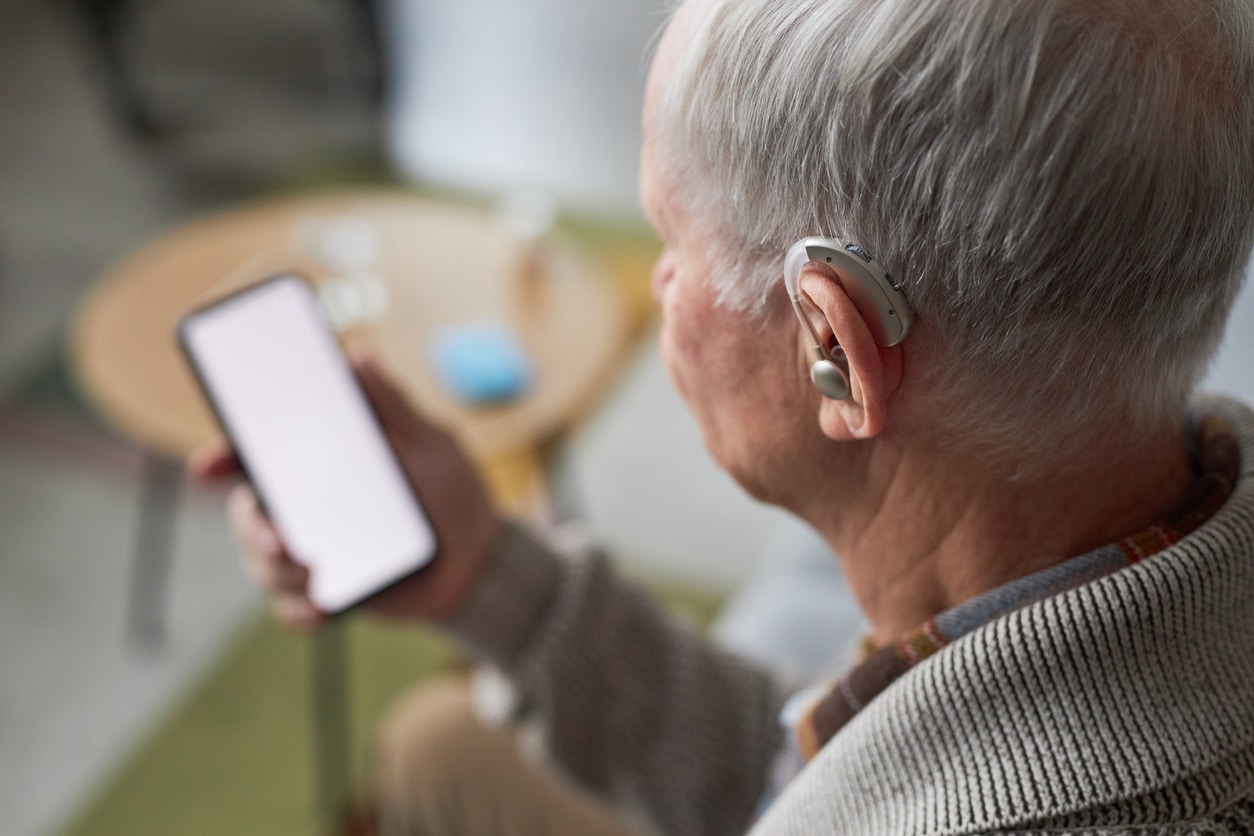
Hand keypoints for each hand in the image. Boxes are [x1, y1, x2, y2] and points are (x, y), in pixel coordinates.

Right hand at [189, 356, 505, 630]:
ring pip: (262, 565)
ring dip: (277, 574)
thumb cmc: (453, 491)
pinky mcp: (326, 592)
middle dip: (252, 530)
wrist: (480, 559)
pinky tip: (322, 612)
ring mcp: (311, 549)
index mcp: (320, 460)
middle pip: (248, 514)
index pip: (257, 454)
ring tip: (316, 575)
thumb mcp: (431, 443)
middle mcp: (305, 504)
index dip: (222, 456)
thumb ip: (393, 405)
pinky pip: (291, 608)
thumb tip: (358, 355)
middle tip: (280, 542)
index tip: (209, 465)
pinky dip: (298, 613)